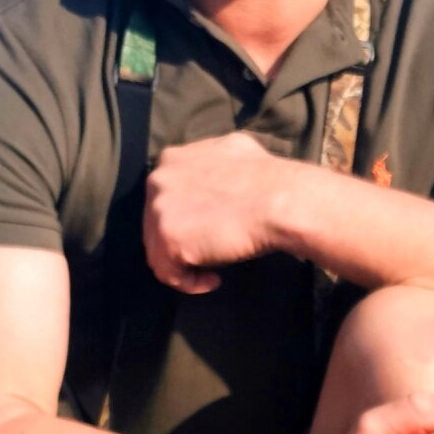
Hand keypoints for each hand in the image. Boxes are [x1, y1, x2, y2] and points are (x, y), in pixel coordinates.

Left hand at [145, 133, 297, 293]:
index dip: (183, 216)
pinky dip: (189, 282)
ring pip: (158, 249)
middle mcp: (158, 181)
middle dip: (180, 239)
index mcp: (171, 160)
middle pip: (155, 222)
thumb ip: (210, 163)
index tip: (204, 228)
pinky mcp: (169, 240)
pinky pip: (169, 272)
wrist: (278, 201)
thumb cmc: (267, 180)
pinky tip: (212, 280)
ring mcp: (160, 211)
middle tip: (205, 252)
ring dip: (183, 263)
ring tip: (210, 272)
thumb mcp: (232, 151)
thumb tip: (214, 175)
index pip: (165, 196)